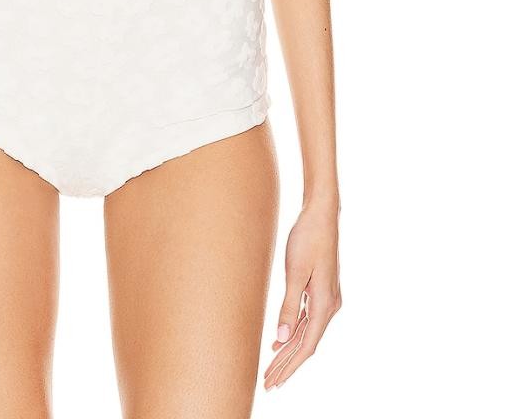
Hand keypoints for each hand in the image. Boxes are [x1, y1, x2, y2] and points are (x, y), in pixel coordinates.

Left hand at [263, 199, 340, 390]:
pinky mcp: (320, 290)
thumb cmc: (307, 238)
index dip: (289, 367)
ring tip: (271, 368)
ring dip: (289, 351)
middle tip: (267, 383)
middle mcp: (329, 305)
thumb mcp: (295, 272)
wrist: (321, 214)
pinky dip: (293, 333)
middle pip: (306, 344)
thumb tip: (280, 339)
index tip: (273, 381)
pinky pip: (307, 319)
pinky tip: (280, 341)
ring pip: (306, 333)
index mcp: (325, 304)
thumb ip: (288, 306)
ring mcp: (327, 298)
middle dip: (287, 365)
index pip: (306, 346)